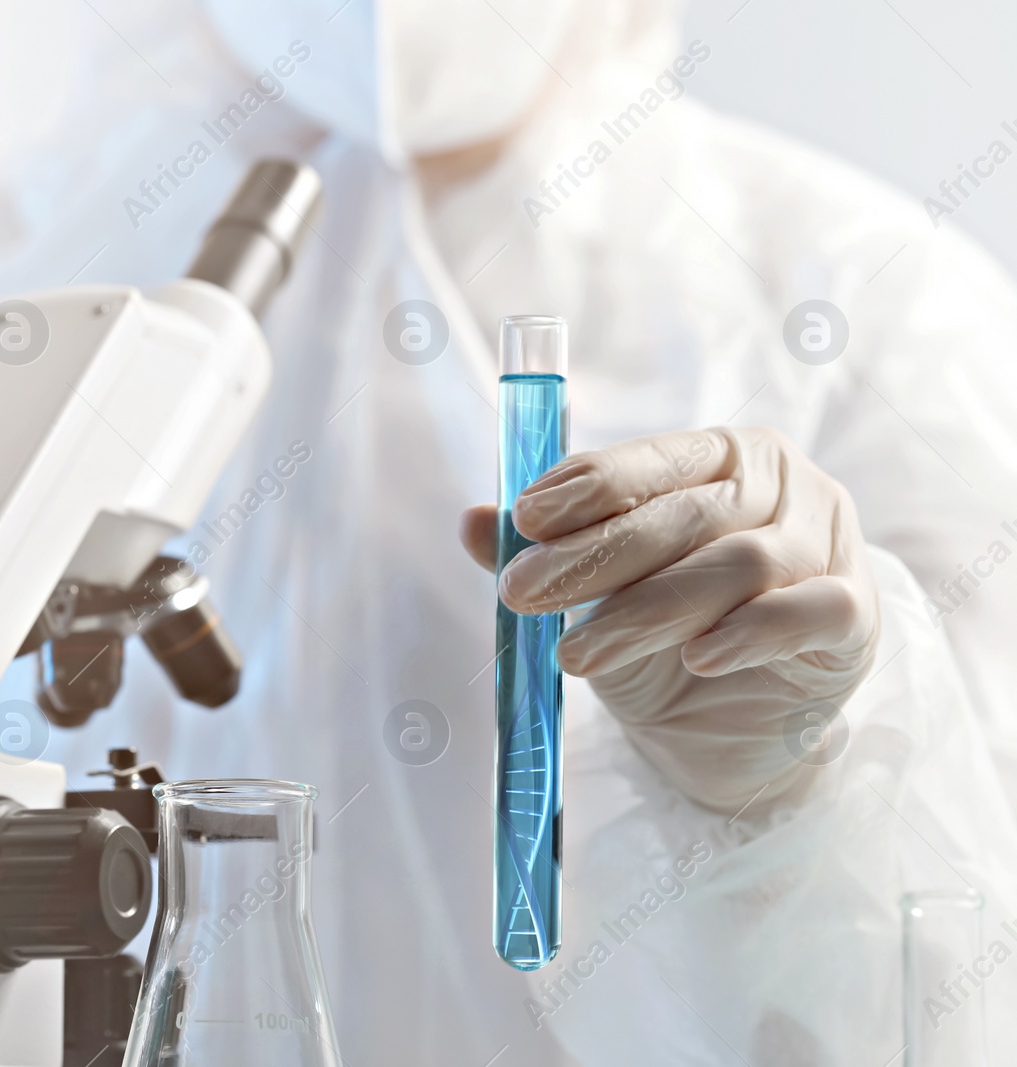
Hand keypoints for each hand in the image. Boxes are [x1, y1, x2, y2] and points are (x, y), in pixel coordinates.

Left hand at [461, 427, 878, 811]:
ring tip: (575, 654)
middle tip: (523, 593)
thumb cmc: (662, 636)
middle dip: (595, 555)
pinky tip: (697, 658)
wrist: (727, 728)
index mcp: (724, 457)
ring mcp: (829, 546)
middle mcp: (785, 486)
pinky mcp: (855, 617)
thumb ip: (543, 551)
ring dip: (647, 610)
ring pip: (737, 564)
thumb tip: (470, 522)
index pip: (652, 459)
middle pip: (686, 513)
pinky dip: (749, 632)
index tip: (522, 519)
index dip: (587, 485)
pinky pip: (807, 612)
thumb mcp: (594, 594)